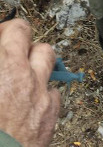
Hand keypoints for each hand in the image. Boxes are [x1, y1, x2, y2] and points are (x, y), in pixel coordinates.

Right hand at [0, 19, 59, 146]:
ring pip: (46, 57)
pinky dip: (43, 92)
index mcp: (4, 68)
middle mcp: (21, 75)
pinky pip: (53, 91)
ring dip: (33, 59)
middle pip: (26, 35)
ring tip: (20, 70)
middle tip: (4, 49)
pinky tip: (29, 101)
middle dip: (15, 38)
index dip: (2, 30)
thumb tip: (2, 62)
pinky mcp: (50, 116)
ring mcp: (40, 94)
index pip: (12, 30)